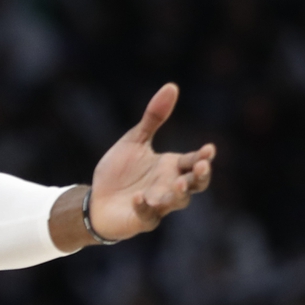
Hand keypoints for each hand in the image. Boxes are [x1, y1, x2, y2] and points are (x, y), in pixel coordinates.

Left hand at [88, 83, 214, 240]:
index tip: (208, 149)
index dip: (203, 157)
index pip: (194, 161)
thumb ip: (153, 118)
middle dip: (200, 177)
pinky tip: (139, 197)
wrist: (96, 200)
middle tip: (201, 167)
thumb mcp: (135, 140)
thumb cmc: (119, 172)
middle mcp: (169, 186)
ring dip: (178, 194)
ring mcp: (158, 204)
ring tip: (176, 184)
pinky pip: (148, 215)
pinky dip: (144, 207)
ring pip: (177, 202)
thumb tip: (172, 86)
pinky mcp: (142, 218)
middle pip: (195, 185)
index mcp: (172, 167)